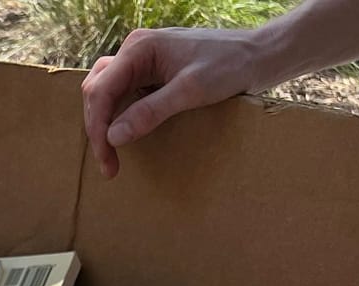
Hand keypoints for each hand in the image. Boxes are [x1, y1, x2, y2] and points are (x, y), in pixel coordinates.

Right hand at [81, 27, 269, 178]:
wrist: (261, 55)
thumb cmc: (231, 65)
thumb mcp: (190, 91)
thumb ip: (149, 112)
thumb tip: (113, 136)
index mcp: (139, 48)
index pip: (101, 91)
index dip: (98, 129)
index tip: (108, 160)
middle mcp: (135, 50)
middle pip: (97, 91)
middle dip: (98, 128)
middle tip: (109, 164)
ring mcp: (143, 59)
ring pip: (105, 92)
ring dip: (104, 122)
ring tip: (111, 151)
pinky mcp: (152, 70)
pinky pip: (123, 93)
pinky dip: (118, 115)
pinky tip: (125, 133)